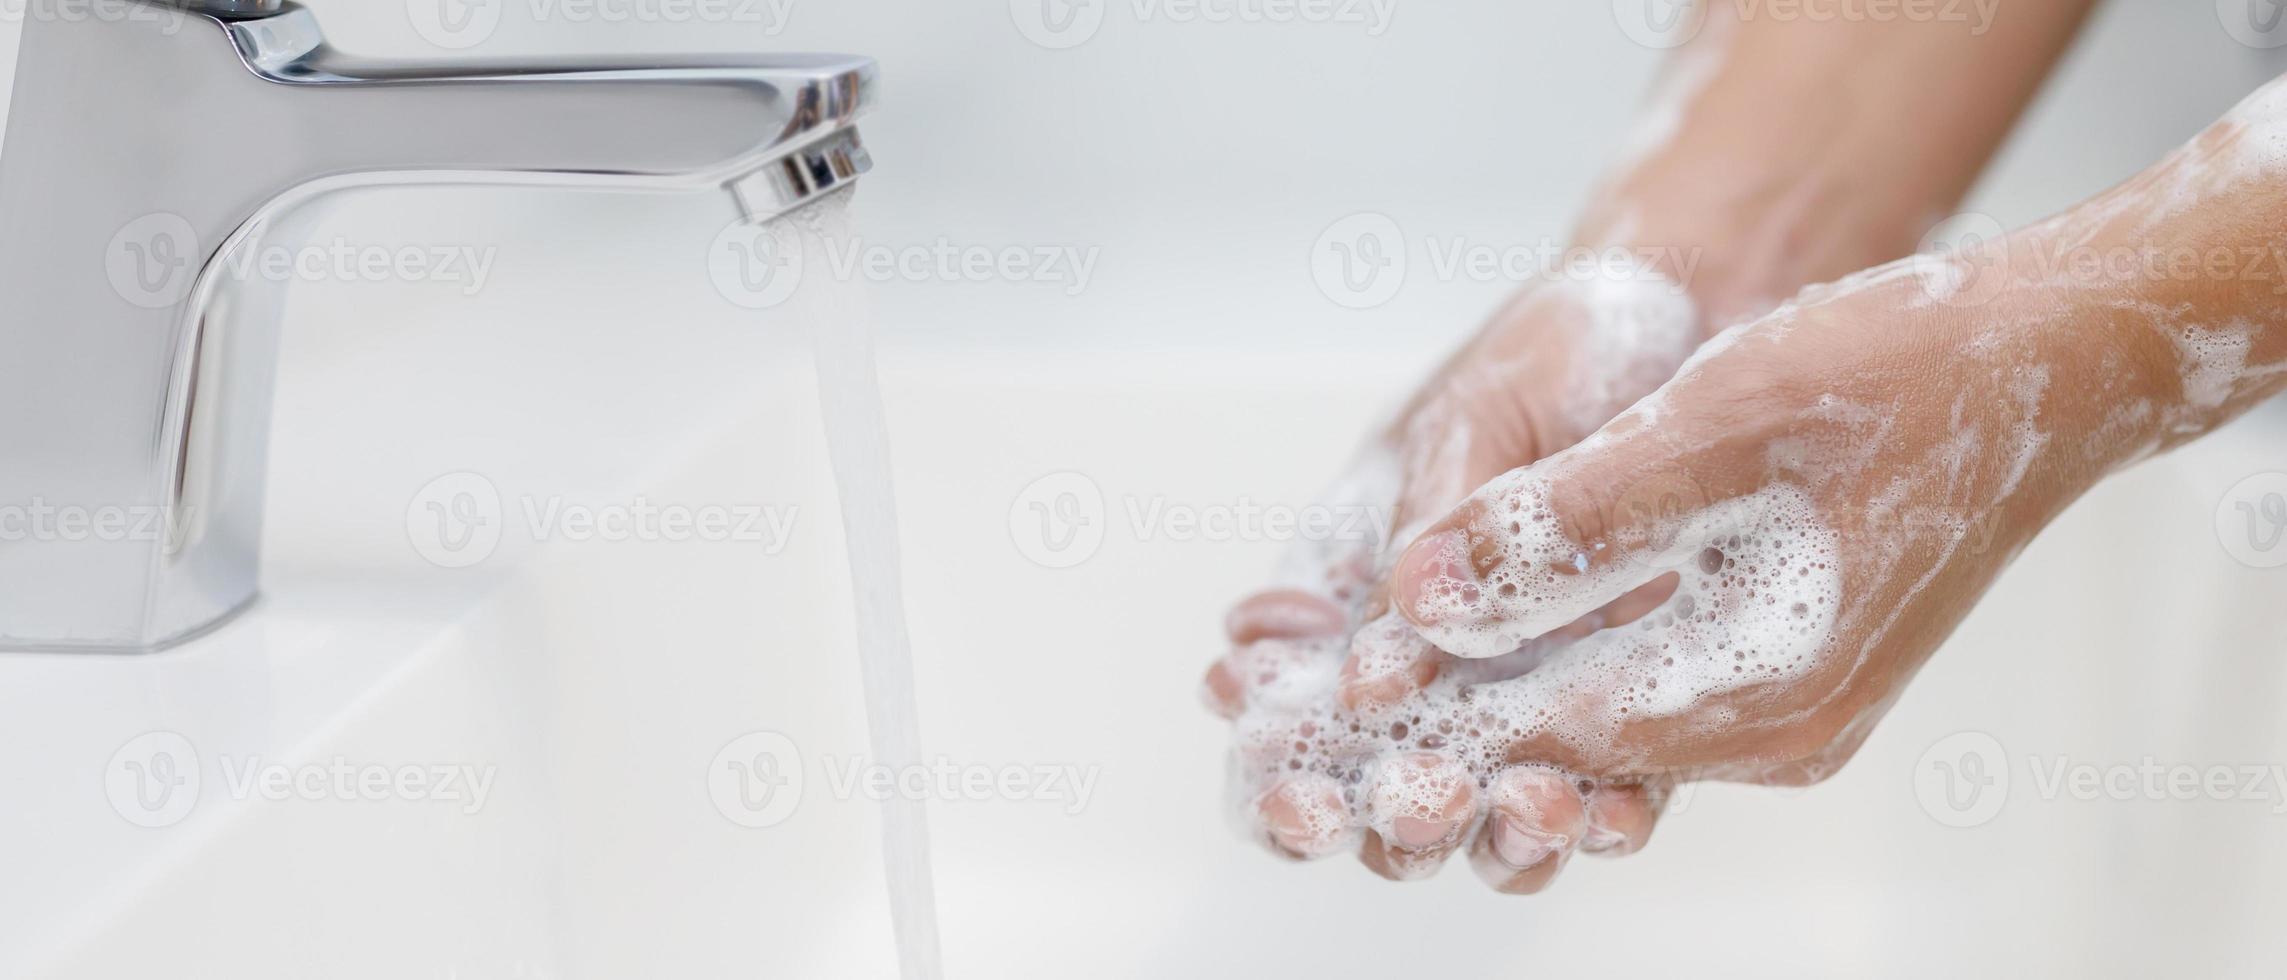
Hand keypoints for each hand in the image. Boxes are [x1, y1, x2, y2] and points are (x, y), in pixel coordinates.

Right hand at [1204, 272, 1708, 886]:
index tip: (1296, 800)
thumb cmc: (1567, 341)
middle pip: (1378, 787)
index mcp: (1359, 580)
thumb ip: (1430, 542)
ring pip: (1490, 809)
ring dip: (1495, 836)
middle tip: (1420, 807)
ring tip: (1529, 816)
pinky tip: (1612, 817)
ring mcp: (1538, 682)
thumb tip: (1366, 679)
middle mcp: (1436, 652)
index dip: (1274, 775)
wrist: (1713, 305)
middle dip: (1388, 821)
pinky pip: (1613, 784)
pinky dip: (1606, 816)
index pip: (1285, 711)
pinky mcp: (1640, 694)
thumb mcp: (1476, 422)